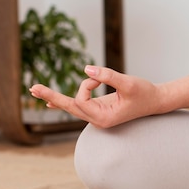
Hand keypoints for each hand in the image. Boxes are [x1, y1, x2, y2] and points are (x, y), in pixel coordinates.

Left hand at [29, 65, 162, 128]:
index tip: (99, 77)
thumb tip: (87, 69)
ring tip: (34, 90)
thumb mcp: (129, 83)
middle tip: (32, 88)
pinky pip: (76, 105)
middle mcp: (97, 119)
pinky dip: (62, 102)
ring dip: (54, 97)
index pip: (81, 100)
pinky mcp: (97, 108)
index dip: (87, 85)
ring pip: (71, 106)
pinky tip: (50, 103)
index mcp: (103, 118)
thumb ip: (108, 76)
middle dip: (50, 96)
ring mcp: (96, 115)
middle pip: (69, 107)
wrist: (156, 101)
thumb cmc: (145, 93)